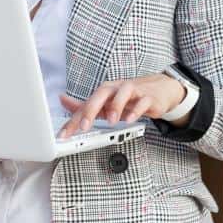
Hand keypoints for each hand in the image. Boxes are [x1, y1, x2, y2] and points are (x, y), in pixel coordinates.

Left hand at [57, 73, 187, 138]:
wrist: (159, 89)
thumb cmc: (130, 97)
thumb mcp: (106, 102)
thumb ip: (85, 105)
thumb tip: (63, 101)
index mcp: (105, 91)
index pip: (86, 104)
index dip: (74, 120)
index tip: (64, 134)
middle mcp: (117, 89)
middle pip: (102, 93)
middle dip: (91, 109)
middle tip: (84, 126)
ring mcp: (133, 92)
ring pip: (123, 93)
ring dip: (115, 106)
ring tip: (111, 121)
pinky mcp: (148, 98)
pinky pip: (142, 102)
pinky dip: (136, 111)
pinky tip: (130, 120)